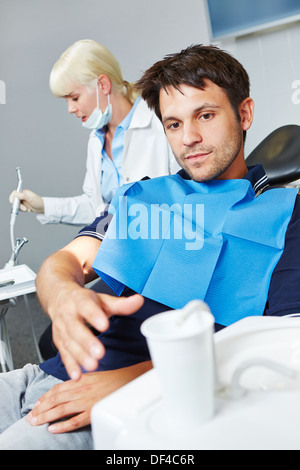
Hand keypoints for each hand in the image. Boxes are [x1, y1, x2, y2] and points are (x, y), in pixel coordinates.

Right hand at [9, 189, 43, 212]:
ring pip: (17, 205)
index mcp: (23, 192)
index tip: (12, 202)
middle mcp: (22, 196)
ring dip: (21, 208)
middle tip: (23, 208)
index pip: (15, 193)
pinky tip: (28, 210)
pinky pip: (20, 208)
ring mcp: (23, 201)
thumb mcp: (31, 198)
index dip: (12, 197)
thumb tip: (17, 194)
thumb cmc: (38, 202)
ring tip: (27, 209)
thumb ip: (23, 196)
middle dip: (18, 205)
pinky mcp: (24, 205)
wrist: (42, 208)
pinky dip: (23, 210)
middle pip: (15, 200)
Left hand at [26, 362, 151, 432]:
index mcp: (81, 379)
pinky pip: (74, 421)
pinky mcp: (93, 412)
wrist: (131, 381)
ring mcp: (86, 401)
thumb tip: (69, 386)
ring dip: (45, 416)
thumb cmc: (115, 378)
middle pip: (55, 399)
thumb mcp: (95, 374)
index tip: (37, 403)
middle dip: (40, 408)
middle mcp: (81, 388)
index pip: (57, 388)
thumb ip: (80, 380)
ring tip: (35, 422)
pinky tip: (53, 429)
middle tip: (30, 416)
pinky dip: (62, 426)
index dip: (44, 396)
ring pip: (60, 410)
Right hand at [49, 287, 143, 380]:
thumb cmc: (84, 301)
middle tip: (99, 353)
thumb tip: (138, 301)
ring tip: (92, 365)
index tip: (104, 325)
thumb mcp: (102, 299)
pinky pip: (64, 354)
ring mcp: (61, 328)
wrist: (60, 298)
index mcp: (79, 300)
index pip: (86, 306)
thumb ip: (120, 304)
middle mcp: (67, 314)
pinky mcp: (59, 341)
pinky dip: (70, 365)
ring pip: (69, 343)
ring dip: (80, 356)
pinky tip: (77, 375)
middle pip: (75, 328)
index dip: (94, 315)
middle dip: (87, 341)